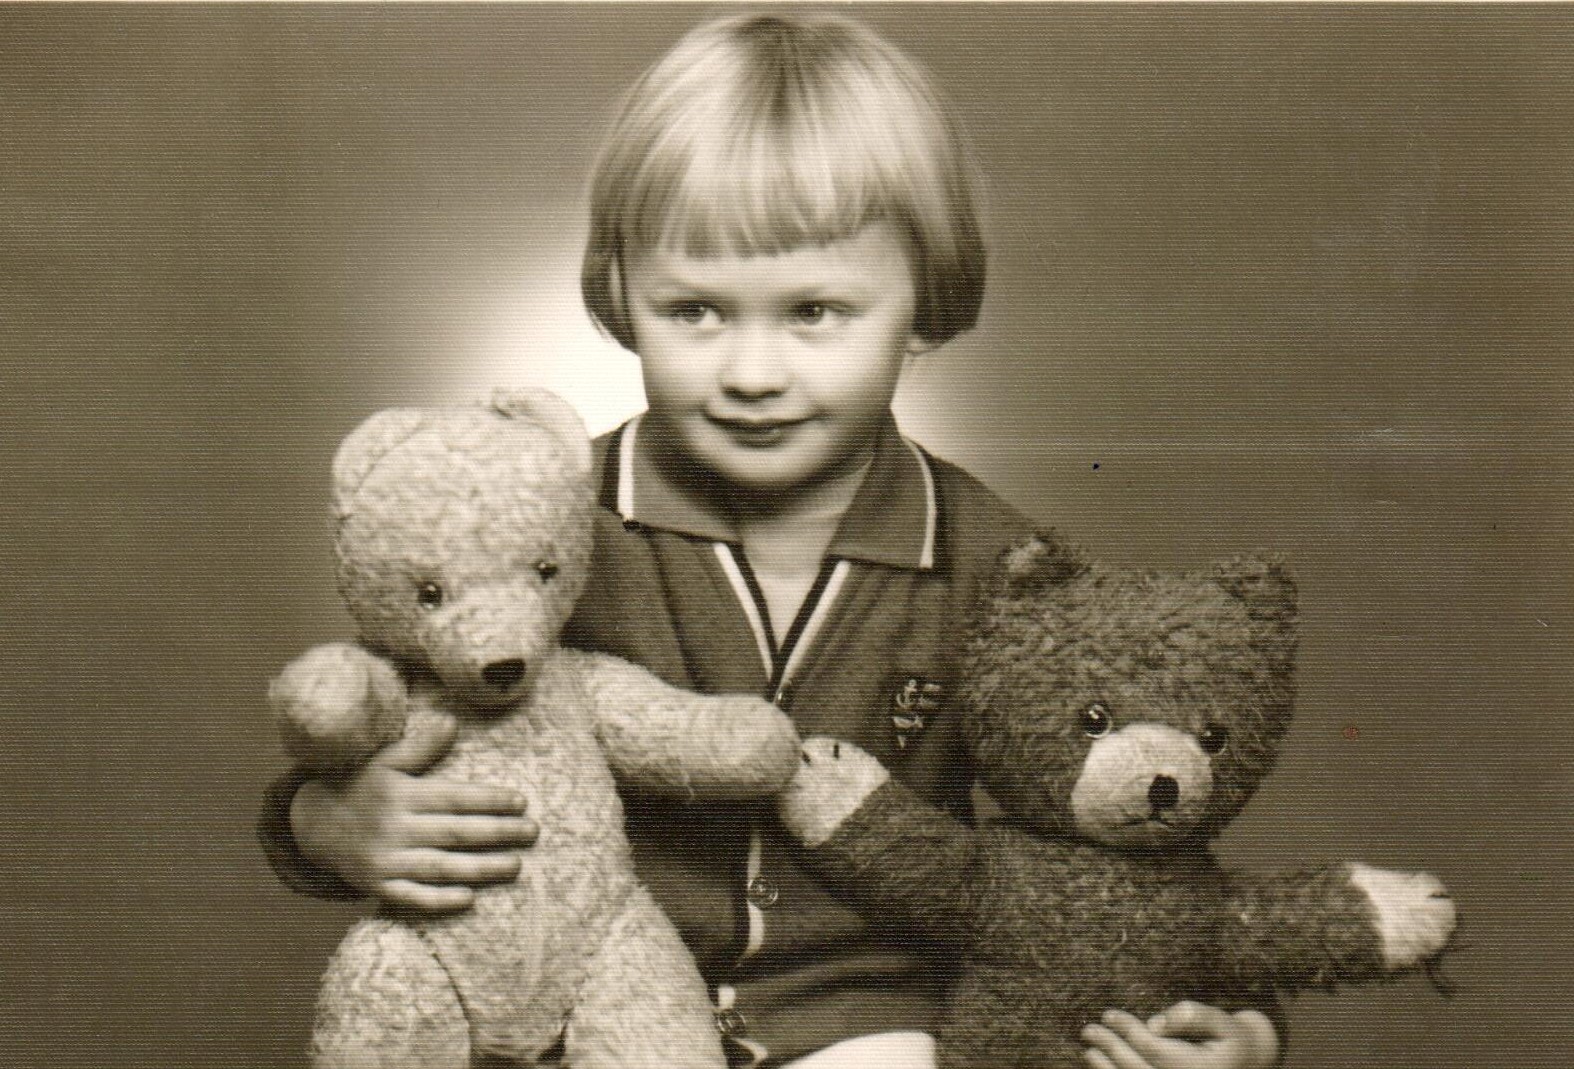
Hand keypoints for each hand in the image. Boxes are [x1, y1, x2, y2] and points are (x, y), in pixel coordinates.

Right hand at [290, 715, 537, 911]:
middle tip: (532, 832)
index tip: (521, 802)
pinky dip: (439, 900)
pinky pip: (411, 897)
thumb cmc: (360, 786)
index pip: (453, 798)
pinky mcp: (377, 886)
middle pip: (455, 833)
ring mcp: (385, 860)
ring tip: (516, 866)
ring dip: (481, 869)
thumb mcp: (384, 760)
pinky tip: (469, 900)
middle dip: (497, 833)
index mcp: (400, 795)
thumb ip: (420, 746)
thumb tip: (453, 723)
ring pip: (440, 867)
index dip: (489, 800)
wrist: (312, 824)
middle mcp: (394, 828)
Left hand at [1082, 1003, 1278, 1068]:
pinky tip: (1104, 1067)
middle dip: (1111, 1048)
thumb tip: (1154, 1023)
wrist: (1251, 1062)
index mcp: (1202, 1067)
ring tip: (1089, 1051)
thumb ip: (1192, 1016)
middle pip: (1139, 1068)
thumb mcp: (1222, 1021)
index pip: (1154, 1048)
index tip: (1108, 1014)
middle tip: (1088, 1030)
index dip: (1128, 1030)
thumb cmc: (1233, 1037)